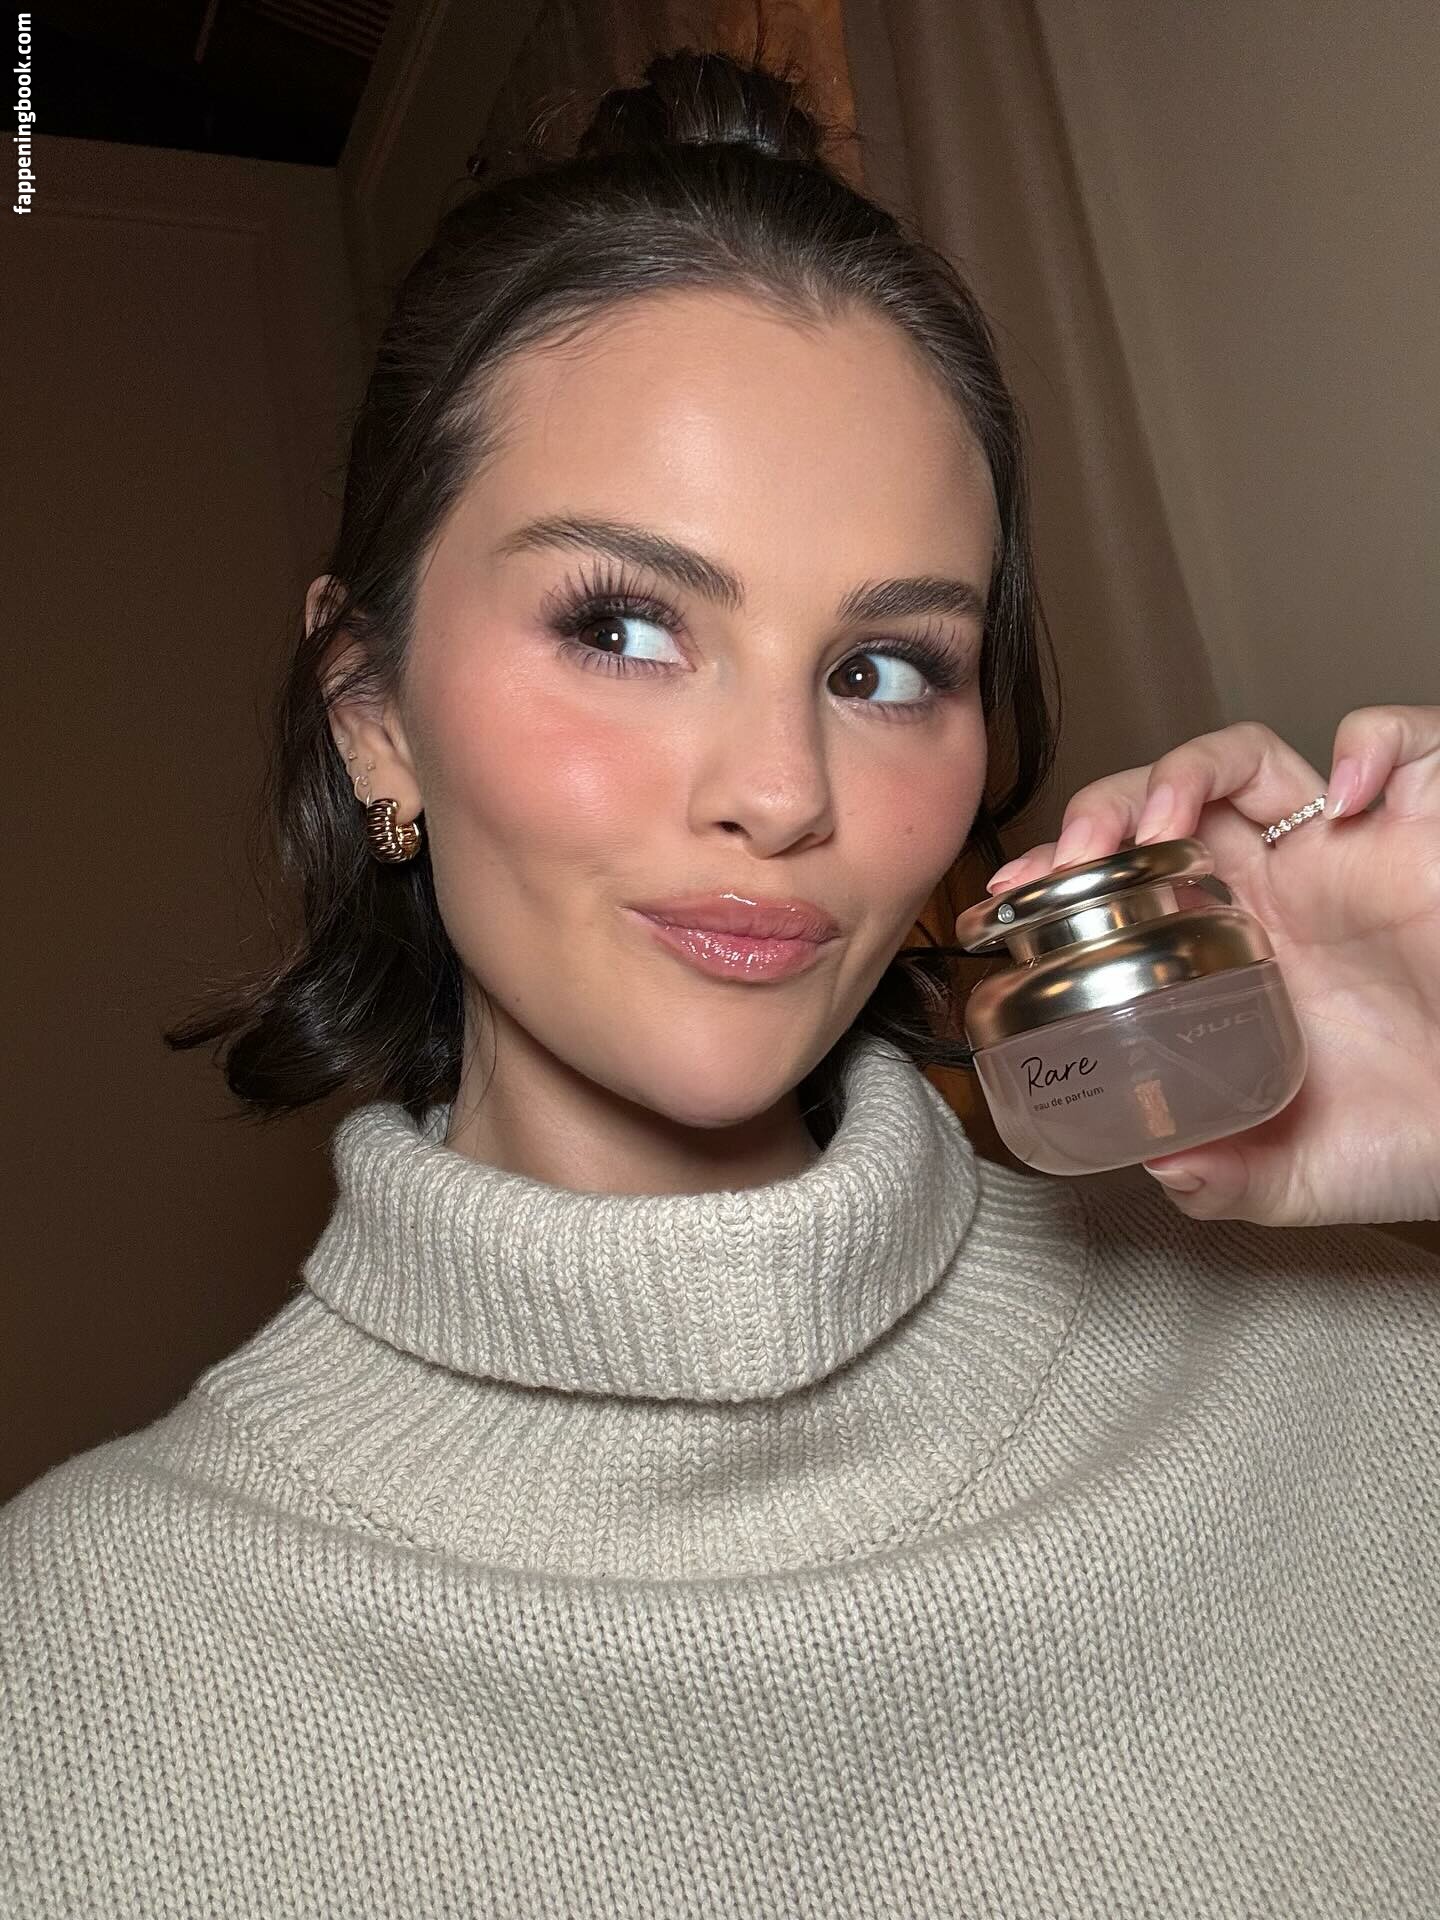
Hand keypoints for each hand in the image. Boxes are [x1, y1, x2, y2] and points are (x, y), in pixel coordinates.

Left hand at [973, 707, 1439, 1225]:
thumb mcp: (1299, 1173)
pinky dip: (1376, 742)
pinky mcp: (1433, 828)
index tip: (1009, 900)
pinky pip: (1409, 743)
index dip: (1064, 874)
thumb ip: (1224, 1177)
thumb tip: (1156, 1166)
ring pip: (1253, 757)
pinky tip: (1346, 797)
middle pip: (1166, 803)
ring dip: (1192, 767)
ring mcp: (1352, 852)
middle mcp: (1281, 890)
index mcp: (1234, 952)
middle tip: (1069, 859)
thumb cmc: (1420, 1136)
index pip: (1125, 880)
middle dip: (1103, 810)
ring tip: (1162, 821)